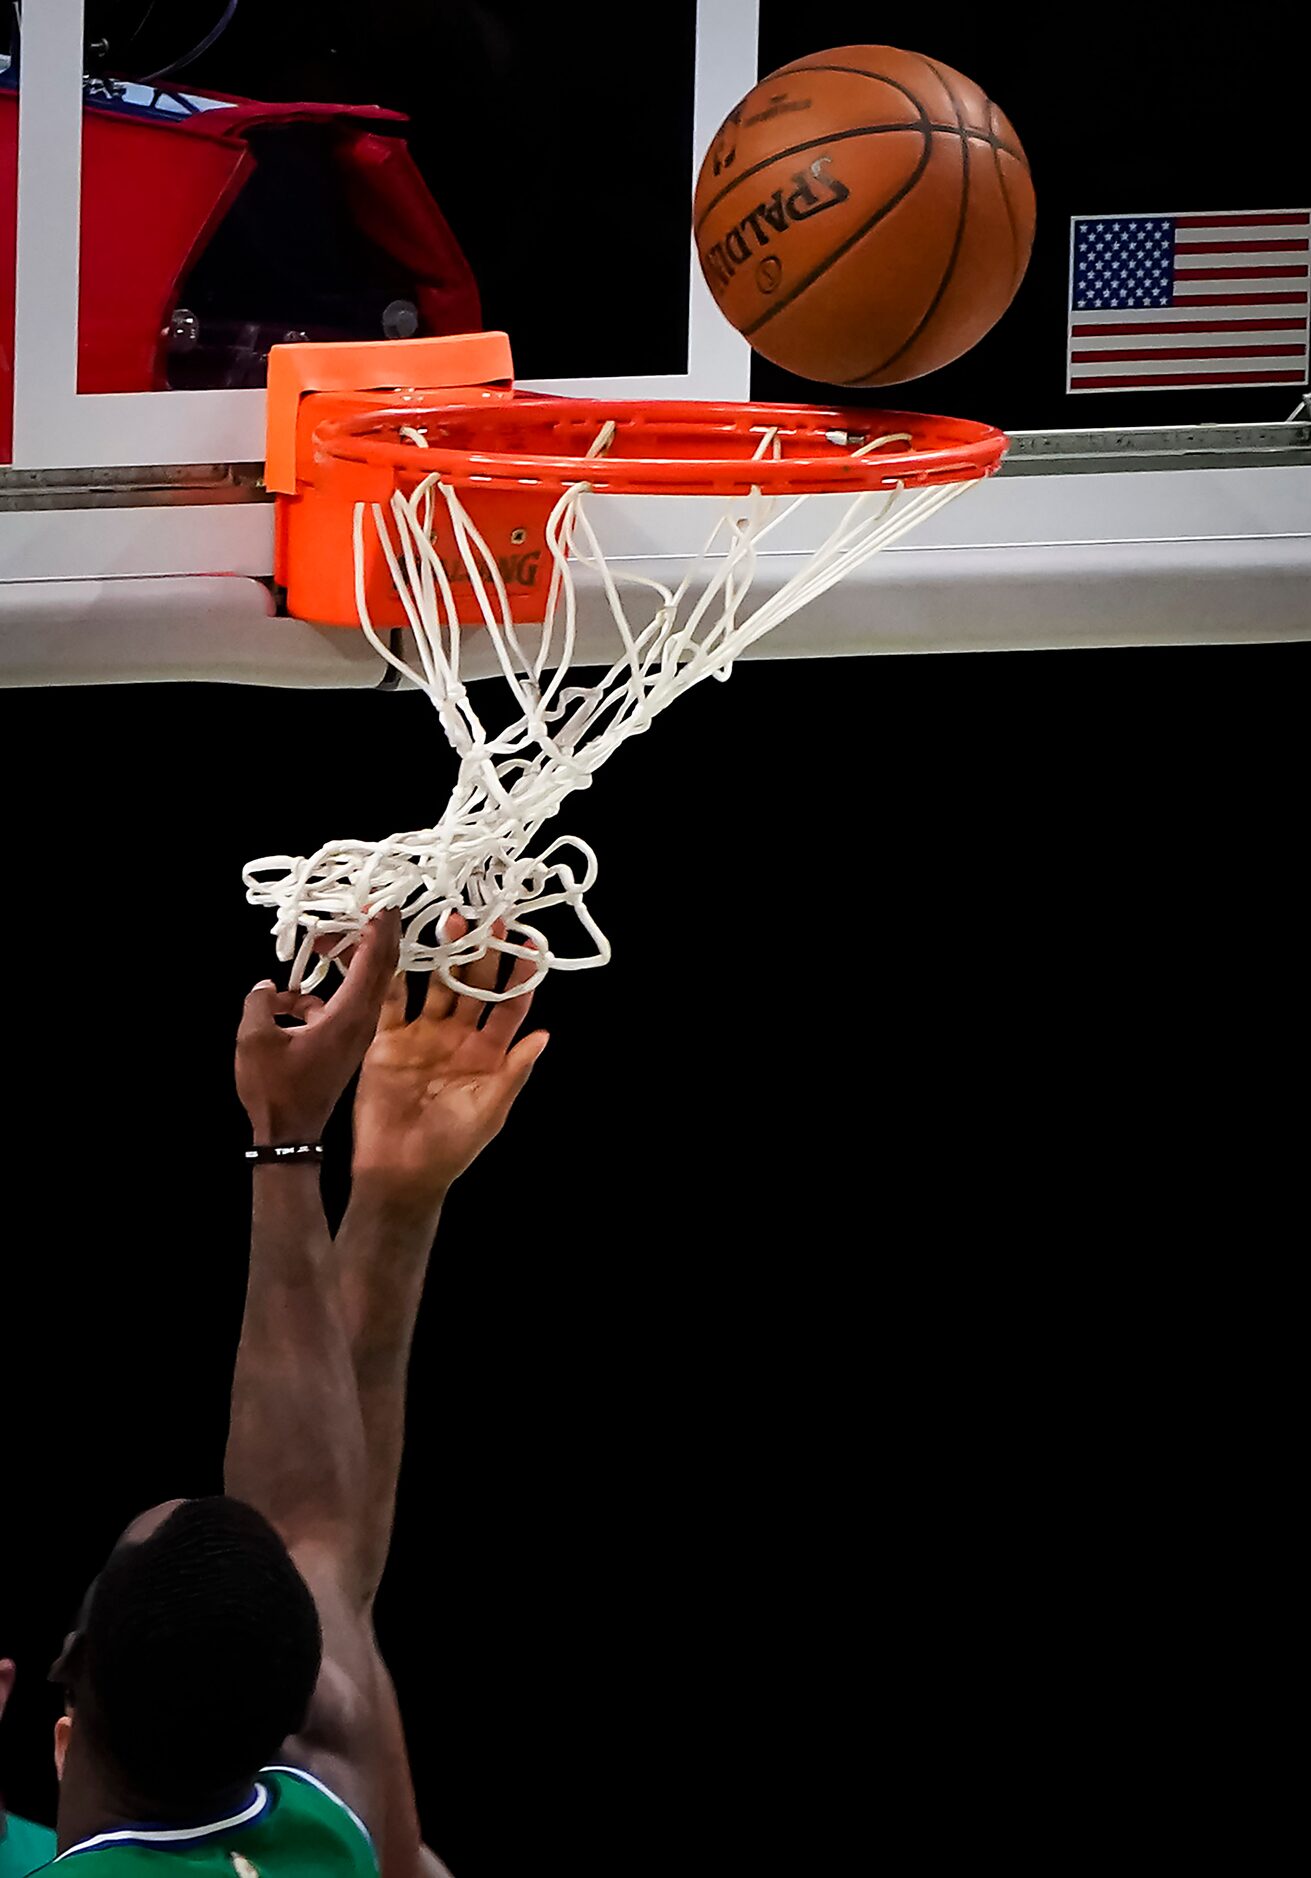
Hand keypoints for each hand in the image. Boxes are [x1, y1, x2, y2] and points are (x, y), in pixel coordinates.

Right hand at [237, 910, 401, 1142]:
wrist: (288, 1135)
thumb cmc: (276, 1091)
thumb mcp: (256, 1039)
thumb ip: (259, 1002)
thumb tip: (266, 986)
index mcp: (349, 1015)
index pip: (375, 961)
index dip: (381, 928)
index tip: (385, 901)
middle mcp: (361, 1021)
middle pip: (377, 967)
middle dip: (371, 935)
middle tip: (363, 906)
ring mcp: (355, 1034)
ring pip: (358, 985)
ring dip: (343, 960)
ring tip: (320, 942)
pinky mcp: (344, 1044)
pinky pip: (339, 1004)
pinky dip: (319, 993)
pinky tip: (286, 997)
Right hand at [351, 916, 548, 1207]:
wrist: (400, 1171)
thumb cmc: (453, 1147)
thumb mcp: (491, 1110)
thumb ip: (515, 1070)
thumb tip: (544, 1036)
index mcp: (488, 1052)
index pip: (509, 1006)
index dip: (519, 977)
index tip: (528, 945)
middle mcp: (457, 1037)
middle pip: (472, 986)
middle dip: (481, 953)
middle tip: (487, 919)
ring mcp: (422, 1035)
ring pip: (435, 985)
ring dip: (442, 955)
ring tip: (450, 921)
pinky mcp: (387, 1040)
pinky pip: (391, 1002)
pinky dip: (393, 976)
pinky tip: (398, 949)